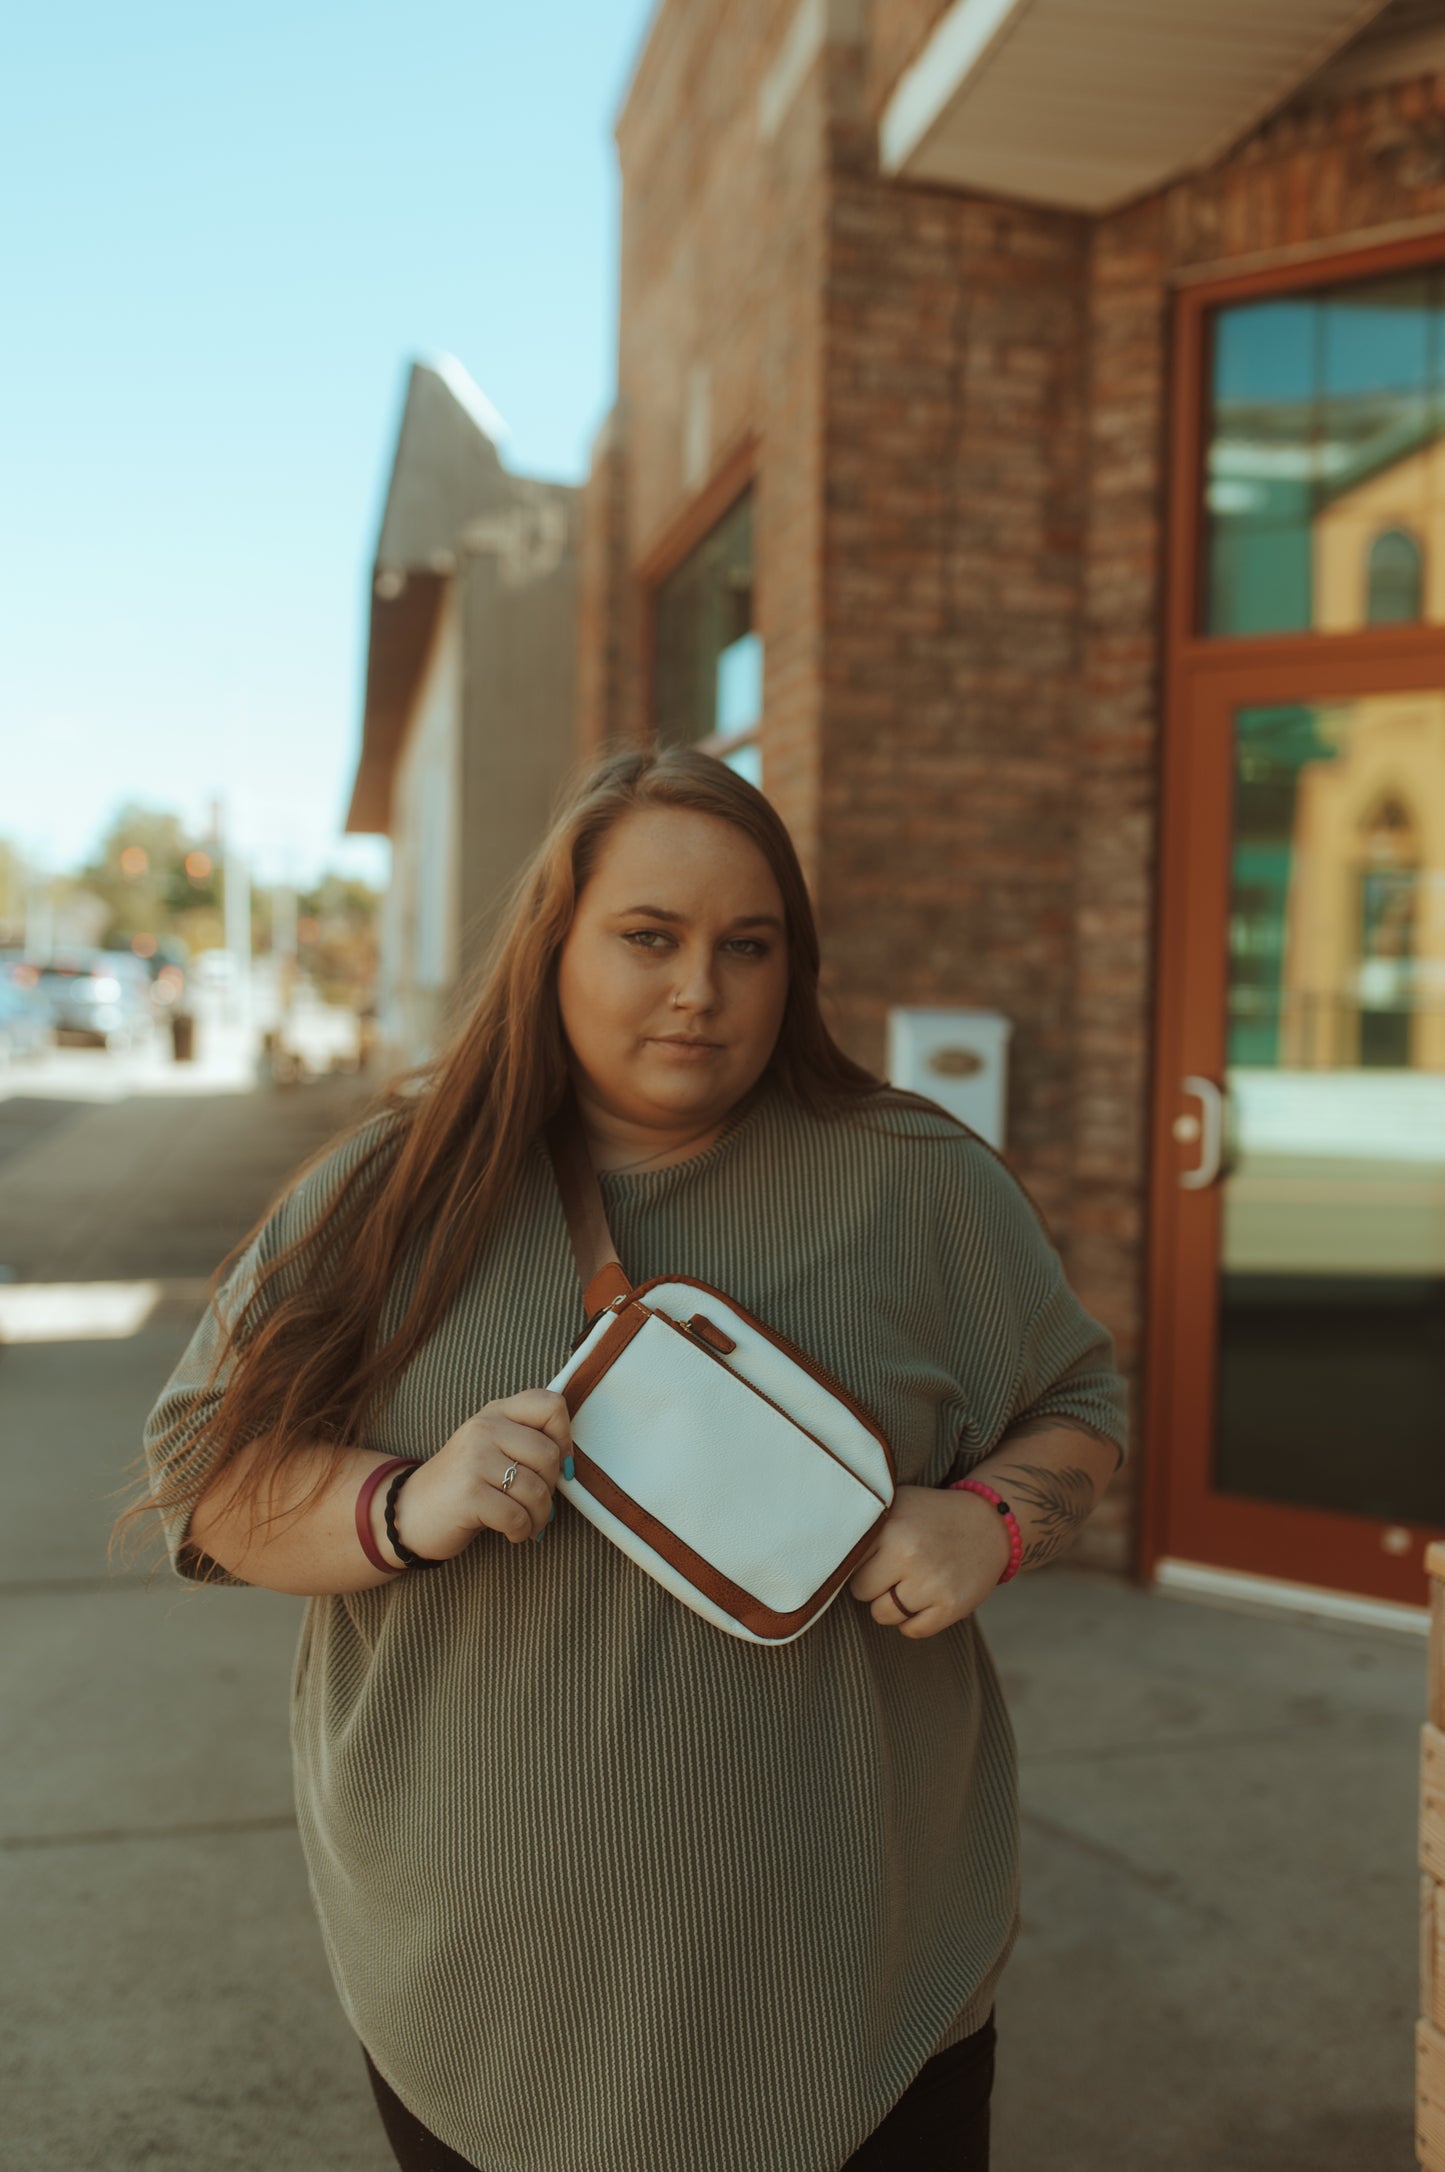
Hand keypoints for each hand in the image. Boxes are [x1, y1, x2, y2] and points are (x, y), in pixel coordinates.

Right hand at [374, 1389, 571, 1562]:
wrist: (410, 1512)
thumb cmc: (464, 1484)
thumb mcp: (492, 1448)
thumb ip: (526, 1441)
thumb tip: (571, 1464)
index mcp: (496, 1412)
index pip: (551, 1404)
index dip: (564, 1438)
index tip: (557, 1464)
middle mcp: (485, 1428)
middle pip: (549, 1455)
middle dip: (551, 1489)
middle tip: (537, 1504)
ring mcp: (474, 1459)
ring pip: (536, 1490)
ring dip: (540, 1517)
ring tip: (529, 1523)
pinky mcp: (469, 1494)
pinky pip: (517, 1516)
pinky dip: (522, 1531)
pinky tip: (512, 1533)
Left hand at [848, 1484, 1011, 1639]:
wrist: (990, 1523)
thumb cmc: (931, 1516)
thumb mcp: (897, 1503)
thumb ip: (862, 1524)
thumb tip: (822, 1554)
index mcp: (890, 1525)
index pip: (846, 1563)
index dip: (857, 1561)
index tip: (871, 1556)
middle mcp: (909, 1553)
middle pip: (861, 1592)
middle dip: (873, 1585)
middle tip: (893, 1570)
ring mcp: (932, 1582)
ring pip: (883, 1615)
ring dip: (891, 1605)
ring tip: (909, 1583)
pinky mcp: (952, 1606)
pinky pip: (911, 1631)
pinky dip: (914, 1621)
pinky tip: (925, 1598)